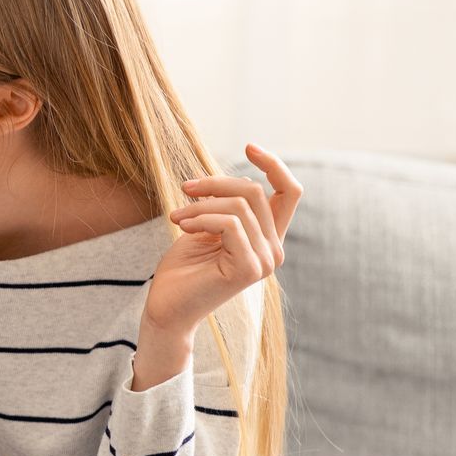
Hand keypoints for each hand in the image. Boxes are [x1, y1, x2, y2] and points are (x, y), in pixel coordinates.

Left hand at [135, 144, 303, 389]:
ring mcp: (265, 261)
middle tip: (184, 190)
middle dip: (215, 183)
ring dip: (200, 204)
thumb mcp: (204, 227)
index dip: (273, 164)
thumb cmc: (182, 271)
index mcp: (267, 237)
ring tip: (176, 217)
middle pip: (255, 191)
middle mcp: (273, 249)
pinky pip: (230, 224)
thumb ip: (223, 206)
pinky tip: (182, 226)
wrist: (165, 310)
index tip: (248, 145)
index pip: (289, 192)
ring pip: (239, 206)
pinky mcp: (249, 269)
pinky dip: (201, 218)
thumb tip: (228, 179)